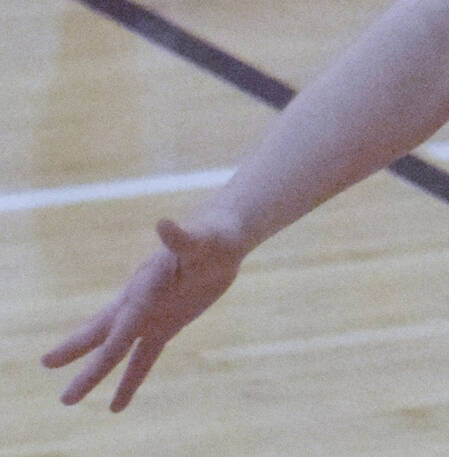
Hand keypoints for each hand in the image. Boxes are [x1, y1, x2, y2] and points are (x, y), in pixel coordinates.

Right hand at [43, 216, 245, 408]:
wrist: (222, 238)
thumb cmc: (212, 236)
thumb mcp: (200, 240)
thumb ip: (179, 237)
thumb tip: (163, 223)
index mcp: (144, 287)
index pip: (121, 321)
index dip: (97, 342)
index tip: (59, 358)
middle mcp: (140, 304)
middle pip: (103, 333)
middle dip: (75, 352)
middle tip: (45, 365)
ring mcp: (150, 316)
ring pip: (116, 351)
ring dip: (94, 374)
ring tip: (67, 399)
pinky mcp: (167, 325)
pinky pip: (144, 358)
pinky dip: (131, 381)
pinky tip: (116, 405)